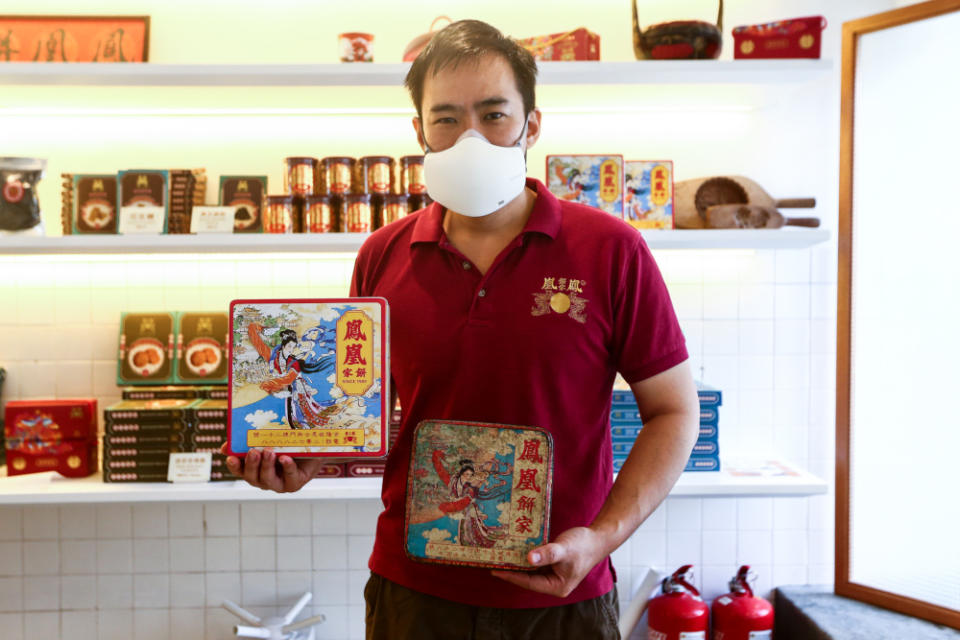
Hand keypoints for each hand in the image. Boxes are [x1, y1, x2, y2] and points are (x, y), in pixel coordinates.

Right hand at [220, 442, 324, 492]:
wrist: (313, 448)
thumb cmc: (287, 444)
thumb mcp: (268, 439)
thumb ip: (250, 440)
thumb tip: (225, 447)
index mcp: (254, 469)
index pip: (239, 470)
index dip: (234, 466)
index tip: (231, 458)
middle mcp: (264, 479)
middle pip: (252, 477)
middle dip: (251, 465)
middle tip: (253, 452)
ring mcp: (279, 484)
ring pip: (268, 479)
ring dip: (267, 466)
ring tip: (269, 452)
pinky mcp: (294, 483)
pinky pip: (289, 477)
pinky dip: (287, 467)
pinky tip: (285, 458)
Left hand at [490, 526, 606, 597]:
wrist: (597, 538)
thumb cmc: (583, 545)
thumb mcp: (564, 549)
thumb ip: (547, 554)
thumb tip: (528, 559)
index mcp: (556, 586)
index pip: (529, 583)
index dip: (512, 576)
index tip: (495, 570)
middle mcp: (553, 583)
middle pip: (528, 578)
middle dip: (512, 570)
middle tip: (493, 562)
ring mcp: (553, 574)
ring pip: (530, 571)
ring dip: (517, 563)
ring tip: (500, 556)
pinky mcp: (552, 565)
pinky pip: (535, 563)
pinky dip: (525, 557)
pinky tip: (515, 550)